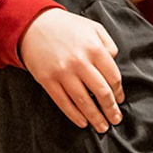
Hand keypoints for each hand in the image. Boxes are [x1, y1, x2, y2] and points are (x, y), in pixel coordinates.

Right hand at [19, 8, 123, 132]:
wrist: (33, 25)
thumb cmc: (66, 27)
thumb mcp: (93, 27)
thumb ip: (108, 44)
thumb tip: (115, 62)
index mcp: (94, 48)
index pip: (113, 77)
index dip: (118, 92)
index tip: (119, 100)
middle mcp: (79, 62)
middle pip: (101, 92)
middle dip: (110, 109)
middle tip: (115, 120)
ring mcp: (62, 72)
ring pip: (83, 101)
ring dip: (95, 117)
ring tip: (102, 127)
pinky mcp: (47, 80)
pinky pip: (63, 102)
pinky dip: (74, 115)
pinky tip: (83, 123)